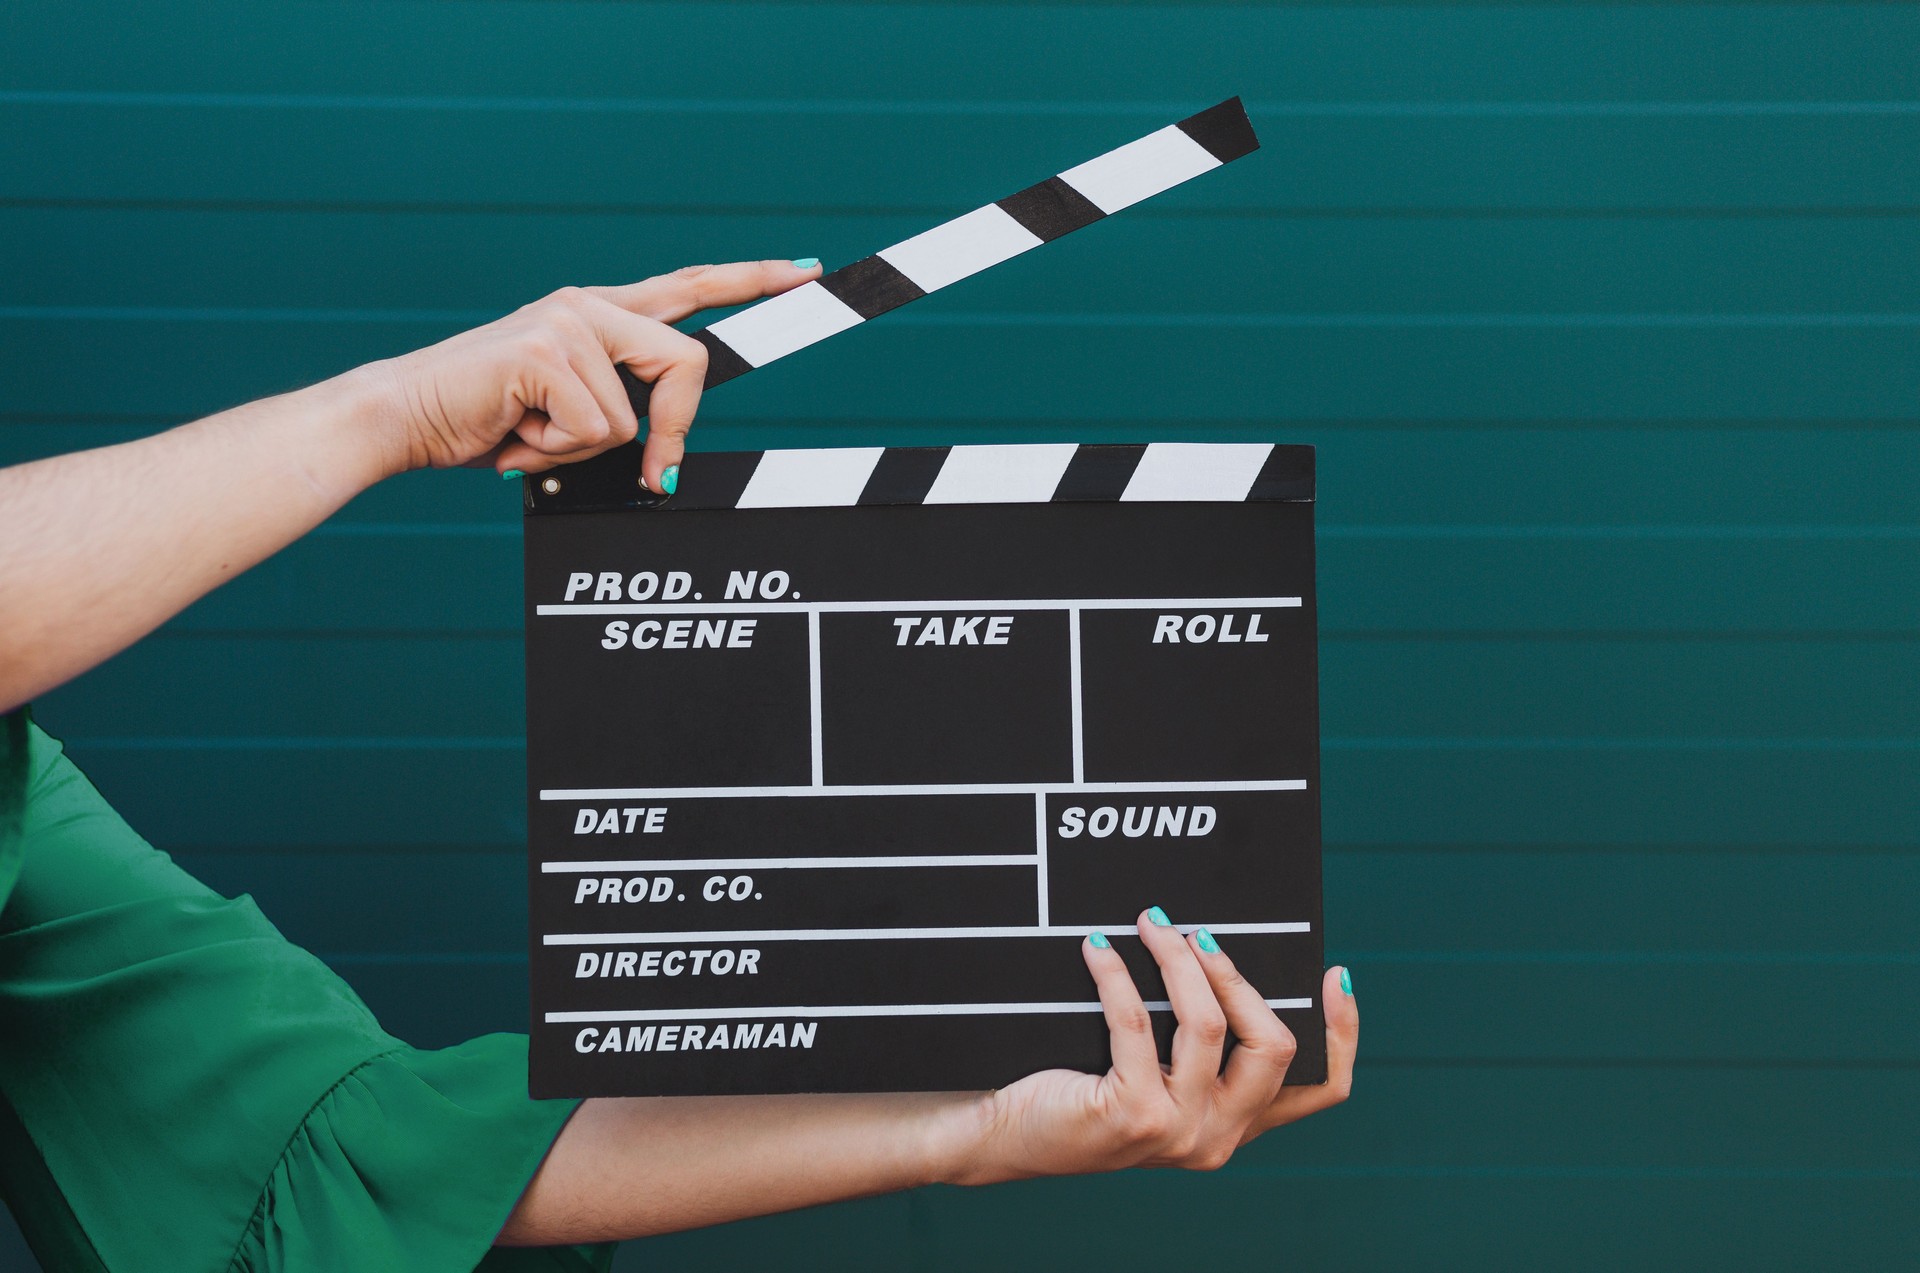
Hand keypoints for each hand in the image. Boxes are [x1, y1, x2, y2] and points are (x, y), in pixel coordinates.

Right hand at [362, 260, 819, 491]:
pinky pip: (600, 426)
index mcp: (599, 314)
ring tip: (533, 433)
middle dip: (673, 430)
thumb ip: (619, 418)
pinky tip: (516, 431)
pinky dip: (559, 450)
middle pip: (689, 363)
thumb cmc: (485, 423)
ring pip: (635, 414)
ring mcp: (569, 321)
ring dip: (586, 448)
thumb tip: (662, 462)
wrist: (404, 418)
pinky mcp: (547, 349)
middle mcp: (590, 305)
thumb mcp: (568, 421)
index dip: (752, 280)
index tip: (805, 271)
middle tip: (647, 471)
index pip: (691, 287)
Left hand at [941, 910, 1357, 1183]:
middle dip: (1238, 976)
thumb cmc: (1082, 1087)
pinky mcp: (1133, 1116)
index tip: (1335, 974)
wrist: (1008, 1134)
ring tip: (1150, 924)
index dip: (1342, 1033)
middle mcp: (1217, 1137)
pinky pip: (1138, 1023)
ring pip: (1209, 1025)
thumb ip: (1200, 1039)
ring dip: (1179, 961)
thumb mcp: (1159, 1070)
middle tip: (1198, 935)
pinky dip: (1117, 975)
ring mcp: (1178, 1132)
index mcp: (1237, 1125)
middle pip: (1275, 1046)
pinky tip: (1098, 949)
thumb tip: (1220, 950)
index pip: (1320, 1089)